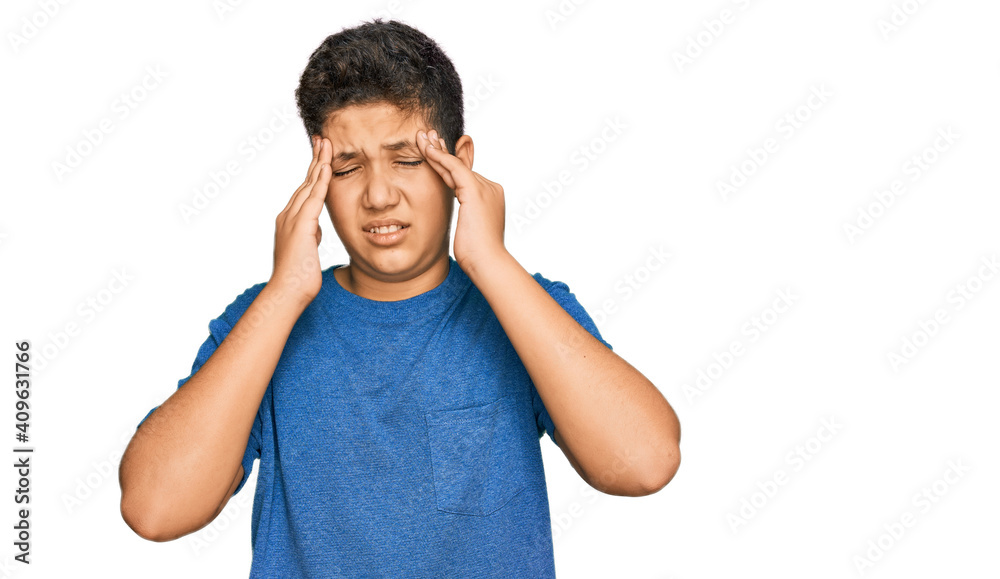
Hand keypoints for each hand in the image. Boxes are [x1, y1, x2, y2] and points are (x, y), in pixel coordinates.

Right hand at [269, 135, 331, 306]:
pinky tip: (327, 167)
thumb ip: (310, 236)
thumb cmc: (298, 278)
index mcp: (291, 221)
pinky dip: (321, 181)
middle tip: (322, 139)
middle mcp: (288, 215)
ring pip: (309, 185)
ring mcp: (293, 219)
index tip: (321, 156)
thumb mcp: (307, 251)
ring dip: (318, 163)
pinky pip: (314, 198)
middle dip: (315, 160)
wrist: (287, 293)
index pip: (305, 191)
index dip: (314, 173)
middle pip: (305, 182)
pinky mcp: (301, 226)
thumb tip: (315, 230)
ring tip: (326, 144)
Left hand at [417, 129, 507, 272]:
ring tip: (421, 136)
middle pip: (460, 166)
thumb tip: (459, 219)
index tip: (433, 152)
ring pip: (456, 165)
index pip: (464, 176)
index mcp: (490, 197)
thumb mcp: (468, 232)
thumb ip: (464, 218)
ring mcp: (485, 188)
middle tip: (426, 135)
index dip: (447, 163)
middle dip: (442, 151)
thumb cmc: (477, 256)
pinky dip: (439, 158)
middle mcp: (491, 188)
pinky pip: (455, 168)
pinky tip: (426, 150)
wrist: (488, 263)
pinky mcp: (475, 191)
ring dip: (436, 150)